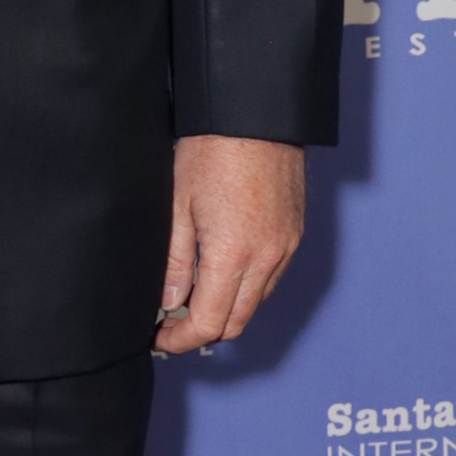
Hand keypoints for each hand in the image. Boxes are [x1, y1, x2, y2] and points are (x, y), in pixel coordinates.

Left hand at [154, 137, 303, 355]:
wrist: (256, 114)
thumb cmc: (212, 151)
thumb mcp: (176, 205)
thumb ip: (173, 262)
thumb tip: (168, 304)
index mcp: (232, 255)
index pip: (210, 324)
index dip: (181, 340)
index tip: (160, 340)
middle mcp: (267, 259)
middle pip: (235, 322)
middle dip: (201, 331)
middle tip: (170, 324)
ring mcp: (286, 248)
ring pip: (254, 303)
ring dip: (225, 310)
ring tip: (192, 297)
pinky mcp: (295, 235)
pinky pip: (271, 279)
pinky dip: (246, 288)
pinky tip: (222, 273)